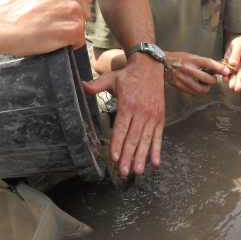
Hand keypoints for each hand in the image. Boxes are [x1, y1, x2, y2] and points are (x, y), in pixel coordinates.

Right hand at [0, 0, 92, 55]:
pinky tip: (54, 38)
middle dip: (71, 18)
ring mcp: (74, 9)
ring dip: (69, 30)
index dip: (70, 6)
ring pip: (82, 24)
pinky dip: (70, 43)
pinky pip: (80, 39)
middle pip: (85, 10)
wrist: (7, 26)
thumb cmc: (17, 6)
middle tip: (51, 20)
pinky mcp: (75, 28)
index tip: (55, 9)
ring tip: (51, 28)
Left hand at [82, 53, 164, 175]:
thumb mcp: (111, 78)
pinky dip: (157, 150)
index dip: (117, 143)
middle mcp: (142, 111)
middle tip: (123, 171)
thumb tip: (81, 86)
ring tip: (137, 171)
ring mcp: (152, 116)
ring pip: (146, 139)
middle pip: (133, 137)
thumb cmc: (128, 76)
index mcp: (128, 102)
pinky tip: (155, 162)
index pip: (121, 127)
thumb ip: (96, 85)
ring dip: (141, 156)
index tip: (114, 157)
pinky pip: (158, 136)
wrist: (150, 68)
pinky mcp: (160, 118)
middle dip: (128, 155)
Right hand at [164, 52, 223, 94]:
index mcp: (192, 59)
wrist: (162, 62)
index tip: (226, 71)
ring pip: (200, 88)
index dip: (219, 68)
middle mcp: (188, 69)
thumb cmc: (179, 58)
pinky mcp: (179, 86)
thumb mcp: (190, 56)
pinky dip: (197, 91)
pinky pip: (192, 92)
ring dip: (206, 88)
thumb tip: (214, 70)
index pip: (208, 63)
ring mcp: (183, 78)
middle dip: (213, 81)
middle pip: (206, 78)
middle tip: (213, 80)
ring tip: (205, 85)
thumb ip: (201, 63)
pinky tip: (196, 86)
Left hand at [222, 36, 240, 91]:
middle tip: (236, 89)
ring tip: (231, 87)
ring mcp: (238, 67)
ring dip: (233, 82)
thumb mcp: (238, 45)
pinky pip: (229, 73)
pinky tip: (224, 79)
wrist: (237, 40)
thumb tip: (233, 63)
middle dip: (240, 82)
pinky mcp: (232, 67)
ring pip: (236, 76)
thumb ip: (236, 54)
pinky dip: (227, 77)